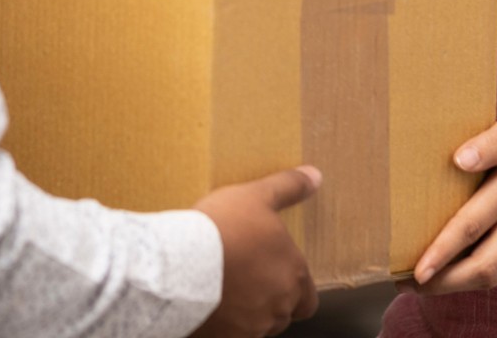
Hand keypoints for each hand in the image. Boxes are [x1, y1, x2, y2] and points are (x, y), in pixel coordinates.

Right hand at [191, 166, 320, 337]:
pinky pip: (232, 334)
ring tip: (225, 290)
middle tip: (247, 280)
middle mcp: (279, 306)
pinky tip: (209, 304)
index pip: (308, 299)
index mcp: (293, 274)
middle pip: (283, 313)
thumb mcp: (256, 196)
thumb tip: (315, 175)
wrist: (181, 264)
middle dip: (270, 301)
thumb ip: (287, 187)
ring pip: (259, 326)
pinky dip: (226, 324)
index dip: (295, 290)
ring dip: (249, 313)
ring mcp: (252, 326)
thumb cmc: (222, 228)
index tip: (274, 274)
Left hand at [409, 105, 496, 293]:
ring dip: (457, 284)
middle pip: (485, 266)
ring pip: (495, 274)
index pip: (473, 226)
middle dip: (445, 281)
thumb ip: (491, 141)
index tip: (417, 268)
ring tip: (422, 283)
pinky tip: (451, 271)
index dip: (443, 251)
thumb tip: (460, 159)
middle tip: (408, 284)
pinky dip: (475, 275)